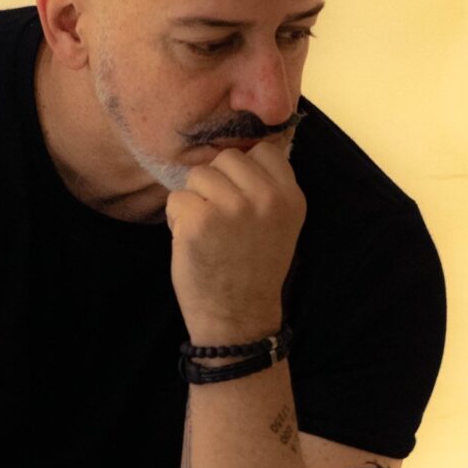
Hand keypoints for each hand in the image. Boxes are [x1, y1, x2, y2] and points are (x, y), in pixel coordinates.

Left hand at [165, 140, 305, 340]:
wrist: (238, 317)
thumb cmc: (254, 270)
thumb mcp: (279, 224)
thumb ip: (267, 188)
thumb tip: (239, 151)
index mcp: (290, 196)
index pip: (262, 150)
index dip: (243, 171)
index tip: (239, 197)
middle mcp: (265, 197)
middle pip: (226, 157)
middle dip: (216, 182)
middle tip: (220, 218)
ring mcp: (232, 207)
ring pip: (198, 174)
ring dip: (194, 200)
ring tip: (206, 231)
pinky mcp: (199, 220)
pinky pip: (177, 198)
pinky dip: (177, 219)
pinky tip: (191, 241)